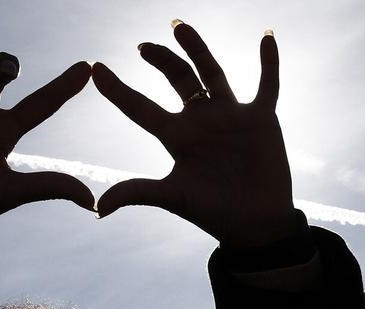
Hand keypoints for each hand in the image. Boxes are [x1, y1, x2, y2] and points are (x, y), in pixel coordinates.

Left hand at [91, 22, 295, 247]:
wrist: (256, 225)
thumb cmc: (213, 213)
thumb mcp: (172, 197)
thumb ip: (137, 193)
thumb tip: (98, 207)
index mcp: (176, 136)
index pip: (140, 108)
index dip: (117, 90)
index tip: (96, 68)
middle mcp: (201, 120)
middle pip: (176, 79)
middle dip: (160, 60)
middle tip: (142, 46)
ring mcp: (230, 116)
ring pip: (211, 73)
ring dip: (197, 49)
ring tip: (180, 26)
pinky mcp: (261, 118)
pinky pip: (267, 84)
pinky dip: (269, 62)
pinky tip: (266, 36)